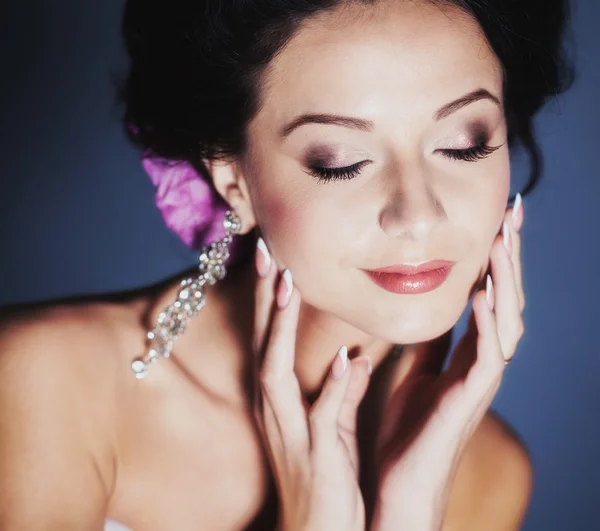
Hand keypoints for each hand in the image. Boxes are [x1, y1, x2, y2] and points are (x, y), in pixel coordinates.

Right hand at [253, 238, 372, 530]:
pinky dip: (332, 388)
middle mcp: (277, 412)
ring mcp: (291, 434)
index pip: (270, 341)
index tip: (275, 258)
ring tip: (289, 285)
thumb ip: (342, 394)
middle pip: (263, 344)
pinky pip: (322, 419)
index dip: (271, 300)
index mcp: (282, 403)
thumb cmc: (327, 483)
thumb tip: (354, 359)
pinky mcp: (316, 458)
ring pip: (276, 372)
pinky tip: (345, 360)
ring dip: (282, 328)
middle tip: (267, 251)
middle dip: (265, 298)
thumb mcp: (332, 431)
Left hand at [371, 200, 524, 530]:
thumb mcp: (409, 370)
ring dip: (507, 278)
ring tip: (504, 239)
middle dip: (510, 257)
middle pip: (506, 300)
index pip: (487, 296)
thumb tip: (423, 303)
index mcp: (465, 353)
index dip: (493, 260)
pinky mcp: (472, 398)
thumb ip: (424, 340)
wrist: (397, 482)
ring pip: (506, 320)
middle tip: (514, 213)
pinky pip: (489, 353)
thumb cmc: (403, 430)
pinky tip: (485, 289)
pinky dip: (490, 319)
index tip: (496, 219)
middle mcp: (480, 361)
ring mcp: (480, 380)